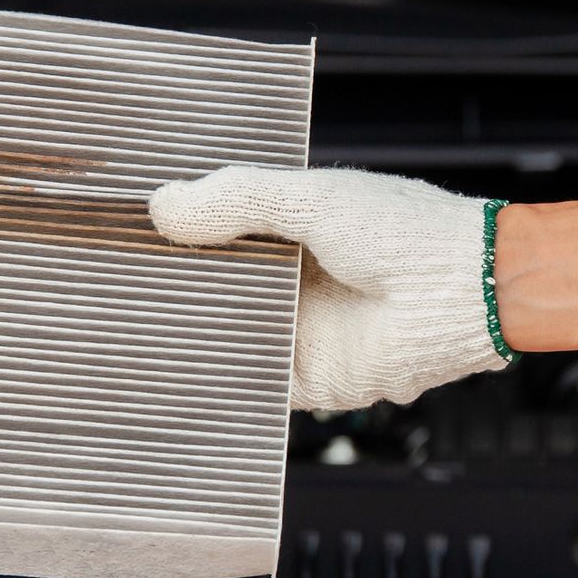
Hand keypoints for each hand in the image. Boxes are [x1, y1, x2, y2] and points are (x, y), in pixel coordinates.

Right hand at [149, 166, 512, 410]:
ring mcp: (294, 329)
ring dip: (187, 327)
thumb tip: (161, 206)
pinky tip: (178, 356)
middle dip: (171, 281)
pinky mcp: (302, 377)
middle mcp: (288, 280)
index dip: (176, 229)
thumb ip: (237, 201)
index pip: (215, 229)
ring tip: (131, 313)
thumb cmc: (407, 234)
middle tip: (114, 273)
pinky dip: (217, 372)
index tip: (127, 226)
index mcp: (290, 229)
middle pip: (210, 284)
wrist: (463, 293)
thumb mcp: (311, 198)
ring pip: (220, 332)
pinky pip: (247, 378)